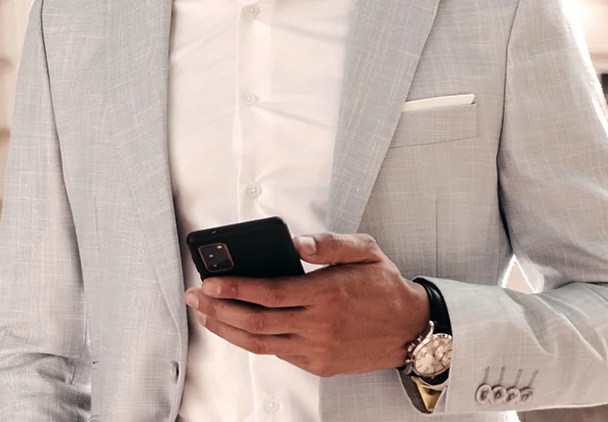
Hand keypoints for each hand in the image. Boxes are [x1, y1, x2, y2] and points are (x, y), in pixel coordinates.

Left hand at [183, 232, 430, 377]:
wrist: (412, 329)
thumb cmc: (385, 286)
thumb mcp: (365, 250)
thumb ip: (329, 243)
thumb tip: (296, 242)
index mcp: (327, 293)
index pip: (269, 293)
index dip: (235, 288)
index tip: (209, 281)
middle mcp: (320, 325)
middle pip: (256, 321)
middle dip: (218, 308)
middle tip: (195, 297)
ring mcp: (318, 348)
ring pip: (261, 343)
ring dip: (227, 329)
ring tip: (205, 314)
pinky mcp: (319, 364)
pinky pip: (278, 353)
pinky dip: (252, 341)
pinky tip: (236, 327)